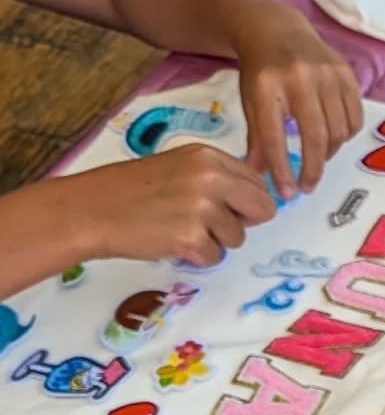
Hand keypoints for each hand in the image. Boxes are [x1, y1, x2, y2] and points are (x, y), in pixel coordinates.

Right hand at [61, 145, 274, 265]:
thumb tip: (252, 202)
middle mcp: (210, 178)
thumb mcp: (179, 167)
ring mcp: (202, 209)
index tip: (226, 206)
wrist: (92, 209)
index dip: (245, 201)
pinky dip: (197, 256)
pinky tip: (171, 240)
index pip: (258, 183)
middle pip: (263, 209)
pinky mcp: (192, 239)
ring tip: (179, 226)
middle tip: (211, 222)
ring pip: (238, 238)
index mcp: (208, 157)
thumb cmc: (133, 190)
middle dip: (243, 221)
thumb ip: (217, 179)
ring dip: (214, 241)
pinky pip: (215, 257)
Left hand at [233, 3, 362, 197]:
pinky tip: (333, 134)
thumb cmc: (261, 71)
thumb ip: (258, 139)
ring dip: (329, 151)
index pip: (275, 137)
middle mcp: (298, 77)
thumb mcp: (251, 101)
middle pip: (315, 137)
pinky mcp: (345, 73)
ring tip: (318, 153)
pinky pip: (355, 117)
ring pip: (339, 131)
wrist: (275, 29)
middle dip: (313, 168)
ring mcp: (326, 73)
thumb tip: (262, 177)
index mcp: (266, 85)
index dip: (282, 170)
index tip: (287, 192)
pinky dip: (346, 134)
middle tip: (308, 185)